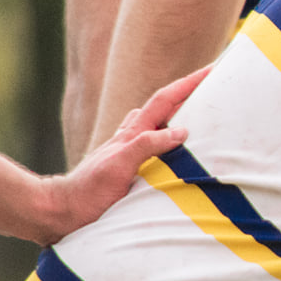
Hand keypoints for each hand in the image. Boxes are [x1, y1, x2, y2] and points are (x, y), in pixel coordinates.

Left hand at [35, 67, 206, 242]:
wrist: (63, 210)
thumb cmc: (89, 190)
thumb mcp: (118, 166)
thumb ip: (146, 145)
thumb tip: (181, 131)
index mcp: (133, 132)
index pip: (166, 99)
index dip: (189, 83)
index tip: (213, 69)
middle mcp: (133, 136)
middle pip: (166, 106)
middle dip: (190, 92)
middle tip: (216, 86)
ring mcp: (131, 150)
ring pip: (161, 124)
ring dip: (182, 114)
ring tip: (204, 114)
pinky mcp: (131, 166)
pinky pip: (157, 145)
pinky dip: (172, 139)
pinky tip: (179, 149)